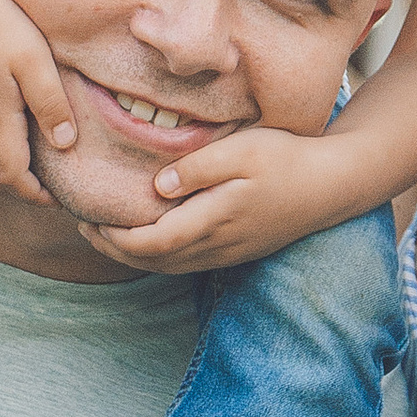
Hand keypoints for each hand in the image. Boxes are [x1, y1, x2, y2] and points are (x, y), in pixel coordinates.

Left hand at [78, 123, 365, 272]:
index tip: (86, 216)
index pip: (150, 242)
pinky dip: (158, 254)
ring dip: (133, 254)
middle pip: (153, 260)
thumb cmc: (287, 160)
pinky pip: (187, 262)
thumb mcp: (243, 150)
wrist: (333, 185)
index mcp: (214, 220)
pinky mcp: (237, 250)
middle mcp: (218, 245)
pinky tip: (148, 236)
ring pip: (169, 266)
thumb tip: (157, 186)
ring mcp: (228, 252)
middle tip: (83, 226)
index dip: (113, 236)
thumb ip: (197, 168)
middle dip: (114, 248)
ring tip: (106, 233)